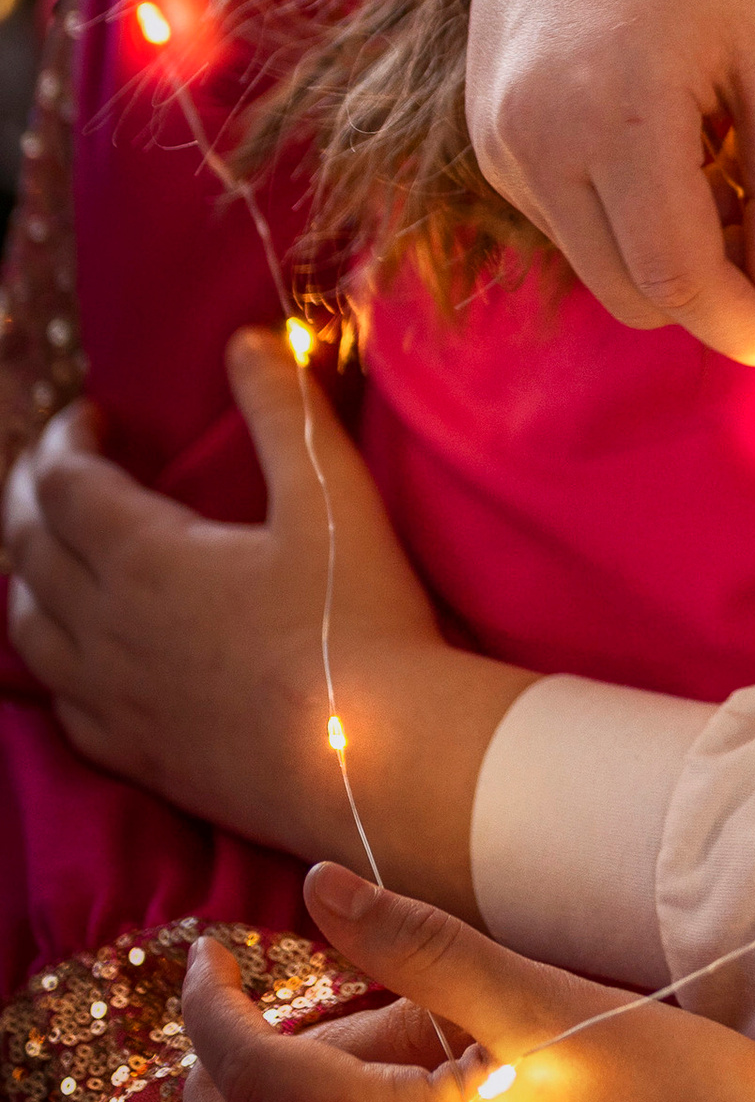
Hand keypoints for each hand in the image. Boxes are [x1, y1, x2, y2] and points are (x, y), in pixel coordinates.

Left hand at [3, 329, 529, 912]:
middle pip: (28, 548)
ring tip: (58, 548)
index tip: (94, 415)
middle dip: (34, 494)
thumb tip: (246, 340)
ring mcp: (111, 698)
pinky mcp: (134, 754)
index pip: (62, 482)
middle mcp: (104, 627)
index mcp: (142, 556)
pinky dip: (54, 657)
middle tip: (64, 464)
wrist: (373, 761)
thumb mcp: (332, 497)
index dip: (65, 438)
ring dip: (29, 573)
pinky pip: (59, 701)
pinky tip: (82, 654)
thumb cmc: (359, 622)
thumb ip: (283, 410)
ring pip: (28, 626)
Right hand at [448, 0, 754, 372]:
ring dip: (671, 260)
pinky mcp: (484, 142)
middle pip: (636, 298)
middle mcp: (537, 145)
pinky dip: (627, 222)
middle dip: (716, 300)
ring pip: (598, 272)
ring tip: (721, 164)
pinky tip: (665, 145)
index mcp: (619, 114)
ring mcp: (498, 148)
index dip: (750, 334)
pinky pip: (568, 226)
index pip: (682, 283)